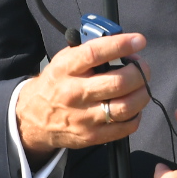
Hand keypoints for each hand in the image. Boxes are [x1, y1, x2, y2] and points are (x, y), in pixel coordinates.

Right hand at [15, 33, 149, 163]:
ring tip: (141, 85)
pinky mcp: (92, 136)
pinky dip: (136, 114)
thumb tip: (120, 42)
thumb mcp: (64, 60)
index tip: (138, 41)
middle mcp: (74, 93)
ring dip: (142, 93)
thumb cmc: (56, 83)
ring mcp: (84, 118)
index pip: (95, 53)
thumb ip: (88, 50)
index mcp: (66, 69)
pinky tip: (133, 105)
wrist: (34, 118)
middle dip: (139, 72)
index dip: (120, 45)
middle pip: (118, 83)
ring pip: (125, 107)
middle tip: (142, 67)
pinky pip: (125, 127)